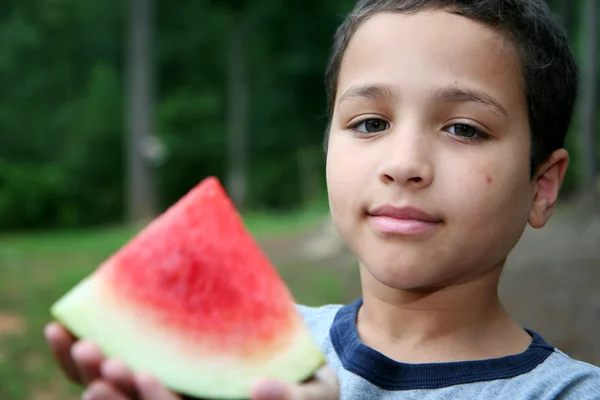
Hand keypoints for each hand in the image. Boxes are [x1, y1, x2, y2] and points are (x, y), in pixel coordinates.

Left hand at [44, 321, 338, 399]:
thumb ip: (294, 398)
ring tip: (76, 343)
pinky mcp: (157, 374)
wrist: (293, 376)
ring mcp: (168, 395)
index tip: (139, 373)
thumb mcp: (315, 394)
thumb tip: (259, 390)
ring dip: (88, 377)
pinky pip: (112, 377)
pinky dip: (78, 363)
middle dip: (115, 392)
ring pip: (119, 399)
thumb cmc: (306, 388)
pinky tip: (62, 332)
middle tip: (100, 359)